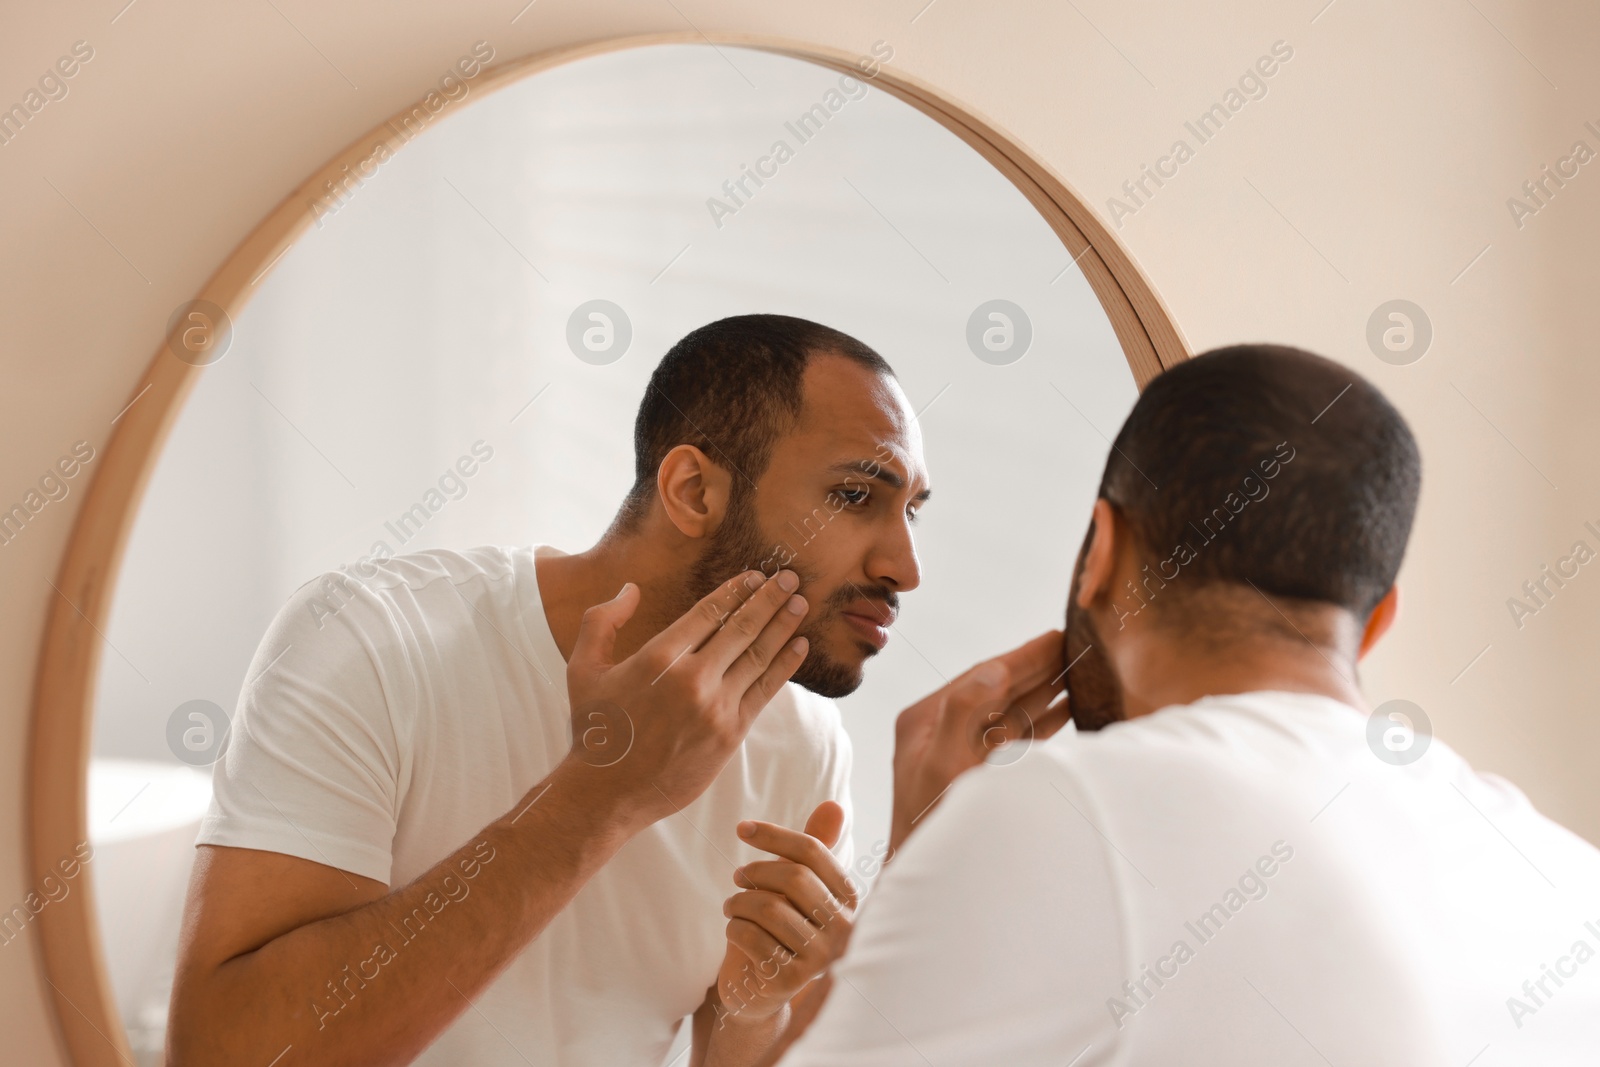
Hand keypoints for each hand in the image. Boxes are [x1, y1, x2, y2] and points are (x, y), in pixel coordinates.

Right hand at [564, 570, 809, 829]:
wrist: (607, 793)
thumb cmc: (595, 730)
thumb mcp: (582, 669)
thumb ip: (602, 622)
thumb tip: (631, 589)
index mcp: (657, 657)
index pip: (708, 612)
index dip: (736, 590)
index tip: (754, 575)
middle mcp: (691, 678)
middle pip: (741, 627)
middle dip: (769, 599)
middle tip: (790, 579)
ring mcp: (714, 707)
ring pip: (758, 656)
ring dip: (783, 626)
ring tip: (801, 604)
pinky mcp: (729, 734)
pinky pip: (764, 691)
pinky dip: (784, 666)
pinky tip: (799, 646)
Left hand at [714, 802, 857, 1025]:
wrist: (762, 990)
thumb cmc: (781, 928)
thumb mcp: (795, 888)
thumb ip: (813, 849)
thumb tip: (834, 806)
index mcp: (848, 899)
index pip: (813, 851)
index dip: (774, 834)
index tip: (741, 828)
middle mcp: (843, 929)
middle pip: (794, 878)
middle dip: (756, 872)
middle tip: (738, 877)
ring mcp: (821, 958)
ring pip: (769, 908)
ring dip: (738, 902)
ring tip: (732, 906)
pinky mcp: (793, 981)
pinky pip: (752, 937)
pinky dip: (734, 927)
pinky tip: (735, 930)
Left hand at [888, 630, 1068, 855]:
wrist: (930, 886)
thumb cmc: (930, 828)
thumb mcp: (943, 765)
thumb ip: (964, 711)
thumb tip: (995, 669)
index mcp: (925, 719)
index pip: (981, 676)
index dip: (1021, 656)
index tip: (1056, 635)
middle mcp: (942, 730)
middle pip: (998, 689)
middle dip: (1038, 668)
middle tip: (1075, 644)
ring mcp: (963, 752)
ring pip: (1012, 711)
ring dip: (1046, 691)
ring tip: (1079, 670)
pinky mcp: (981, 773)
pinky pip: (1018, 737)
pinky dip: (1045, 721)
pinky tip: (1068, 709)